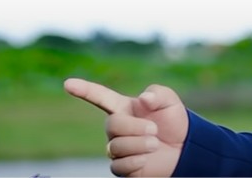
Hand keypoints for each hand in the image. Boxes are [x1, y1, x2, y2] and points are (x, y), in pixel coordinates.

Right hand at [64, 77, 187, 176]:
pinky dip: (136, 161)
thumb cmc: (172, 121)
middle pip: (111, 124)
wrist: (183, 148)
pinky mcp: (121, 167)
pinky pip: (119, 165)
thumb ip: (158, 93)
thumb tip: (143, 98)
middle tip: (154, 130)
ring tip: (155, 143)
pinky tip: (146, 158)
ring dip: (139, 145)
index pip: (100, 98)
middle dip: (134, 127)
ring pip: (115, 146)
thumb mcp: (169, 102)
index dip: (84, 90)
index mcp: (124, 108)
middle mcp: (116, 127)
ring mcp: (117, 147)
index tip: (68, 83)